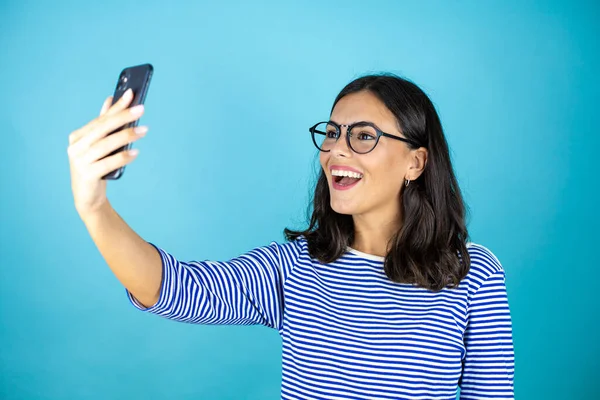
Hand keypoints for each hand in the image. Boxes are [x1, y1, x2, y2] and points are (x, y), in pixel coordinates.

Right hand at [67, 89, 146, 217]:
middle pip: (103, 129)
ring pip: (106, 145)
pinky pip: (108, 163)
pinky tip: (135, 152)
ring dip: (126, 136)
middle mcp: (76, 147)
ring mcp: (80, 161)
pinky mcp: (87, 175)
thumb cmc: (96, 167)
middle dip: (123, 117)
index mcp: (78, 137)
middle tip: (141, 109)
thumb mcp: (99, 145)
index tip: (131, 94)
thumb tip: (110, 99)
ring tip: (144, 130)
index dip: (116, 107)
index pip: (101, 119)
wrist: (88, 197)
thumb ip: (103, 124)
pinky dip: (122, 157)